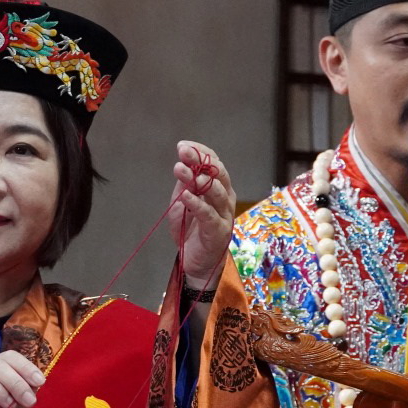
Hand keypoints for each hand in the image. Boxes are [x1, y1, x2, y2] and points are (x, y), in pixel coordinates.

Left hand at [168, 141, 236, 290]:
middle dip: (200, 160)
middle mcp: (225, 197)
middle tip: (183, 152)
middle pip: (218, 173)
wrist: (196, 261)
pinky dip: (196, 203)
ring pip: (216, 192)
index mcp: (219, 187)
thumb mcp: (183, 202)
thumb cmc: (191, 229)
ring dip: (198, 180)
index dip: (200, 151)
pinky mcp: (219, 231)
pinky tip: (185, 196)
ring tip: (183, 172)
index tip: (182, 145)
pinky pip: (208, 214)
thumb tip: (182, 163)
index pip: (214, 162)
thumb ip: (185, 185)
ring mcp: (224, 214)